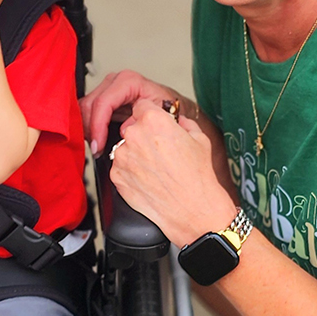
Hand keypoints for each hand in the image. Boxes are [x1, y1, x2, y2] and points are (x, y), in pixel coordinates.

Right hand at [80, 70, 182, 154]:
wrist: (171, 107)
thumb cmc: (168, 110)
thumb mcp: (160, 115)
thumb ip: (142, 121)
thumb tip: (124, 130)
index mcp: (129, 81)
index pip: (103, 103)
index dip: (97, 126)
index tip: (98, 146)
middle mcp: (115, 81)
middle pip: (89, 105)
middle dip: (90, 130)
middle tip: (96, 150)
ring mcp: (107, 88)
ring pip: (84, 109)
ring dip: (87, 130)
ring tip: (97, 147)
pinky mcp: (102, 97)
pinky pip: (87, 112)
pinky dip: (88, 128)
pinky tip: (96, 140)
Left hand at [110, 99, 237, 248]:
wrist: (191, 209)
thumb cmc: (197, 176)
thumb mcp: (200, 138)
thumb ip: (183, 122)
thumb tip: (176, 119)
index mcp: (154, 121)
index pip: (141, 106)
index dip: (150, 116)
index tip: (155, 124)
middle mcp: (134, 136)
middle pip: (131, 127)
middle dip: (142, 135)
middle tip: (158, 151)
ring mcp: (123, 157)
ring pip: (124, 147)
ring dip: (135, 153)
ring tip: (155, 168)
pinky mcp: (116, 176)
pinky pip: (120, 167)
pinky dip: (131, 171)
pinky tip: (149, 179)